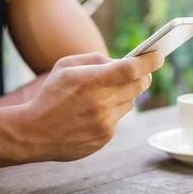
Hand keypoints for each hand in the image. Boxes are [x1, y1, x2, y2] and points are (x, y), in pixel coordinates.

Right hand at [19, 52, 163, 161]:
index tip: (159, 56)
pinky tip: (95, 112)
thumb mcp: (66, 66)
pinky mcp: (105, 137)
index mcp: (91, 81)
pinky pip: (119, 118)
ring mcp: (105, 122)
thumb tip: (122, 62)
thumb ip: (96, 60)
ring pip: (130, 102)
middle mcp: (101, 103)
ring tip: (106, 93)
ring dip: (125, 94)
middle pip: (139, 85)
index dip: (149, 61)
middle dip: (143, 76)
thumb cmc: (50, 95)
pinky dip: (113, 112)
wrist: (33, 133)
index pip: (131, 69)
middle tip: (142, 71)